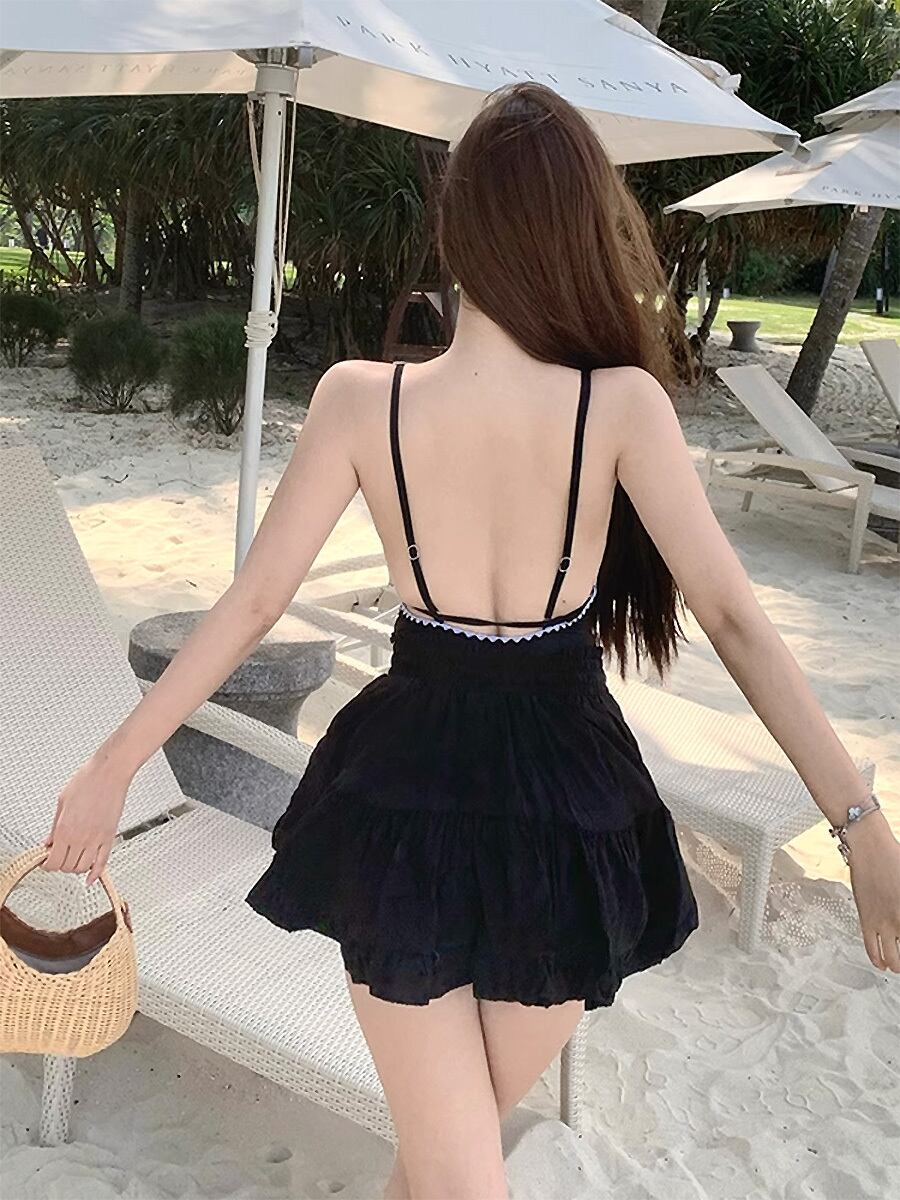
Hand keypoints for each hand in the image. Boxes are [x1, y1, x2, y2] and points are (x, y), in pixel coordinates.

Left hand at [42, 755, 130, 885]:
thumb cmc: (88, 781)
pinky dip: (96, 874)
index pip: (53, 861)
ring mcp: (97, 839)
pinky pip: (103, 862)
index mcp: (65, 829)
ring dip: (76, 868)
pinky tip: (91, 879)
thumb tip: (49, 841)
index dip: (47, 865)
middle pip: (68, 866)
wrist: (110, 773)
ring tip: (73, 861)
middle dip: (60, 865)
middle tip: (58, 858)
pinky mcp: (110, 836)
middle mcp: (81, 837)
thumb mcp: (62, 802)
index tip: (45, 862)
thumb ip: (54, 826)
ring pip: (83, 867)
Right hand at [846, 814, 899, 972]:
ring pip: (892, 961)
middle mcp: (898, 922)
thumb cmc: (895, 858)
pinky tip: (884, 963)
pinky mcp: (866, 921)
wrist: (869, 848)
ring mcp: (882, 924)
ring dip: (897, 964)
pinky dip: (878, 961)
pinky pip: (872, 950)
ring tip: (899, 963)